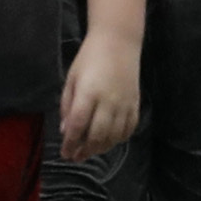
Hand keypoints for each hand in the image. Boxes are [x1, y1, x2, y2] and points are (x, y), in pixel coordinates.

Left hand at [58, 31, 140, 163]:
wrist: (118, 43)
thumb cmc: (89, 59)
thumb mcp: (72, 79)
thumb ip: (67, 106)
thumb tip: (65, 131)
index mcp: (89, 93)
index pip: (78, 125)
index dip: (71, 143)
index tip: (65, 153)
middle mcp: (108, 101)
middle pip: (97, 135)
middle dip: (85, 150)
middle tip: (76, 157)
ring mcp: (124, 104)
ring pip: (114, 135)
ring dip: (101, 148)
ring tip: (90, 152)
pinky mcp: (135, 104)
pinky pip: (129, 129)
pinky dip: (119, 139)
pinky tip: (109, 142)